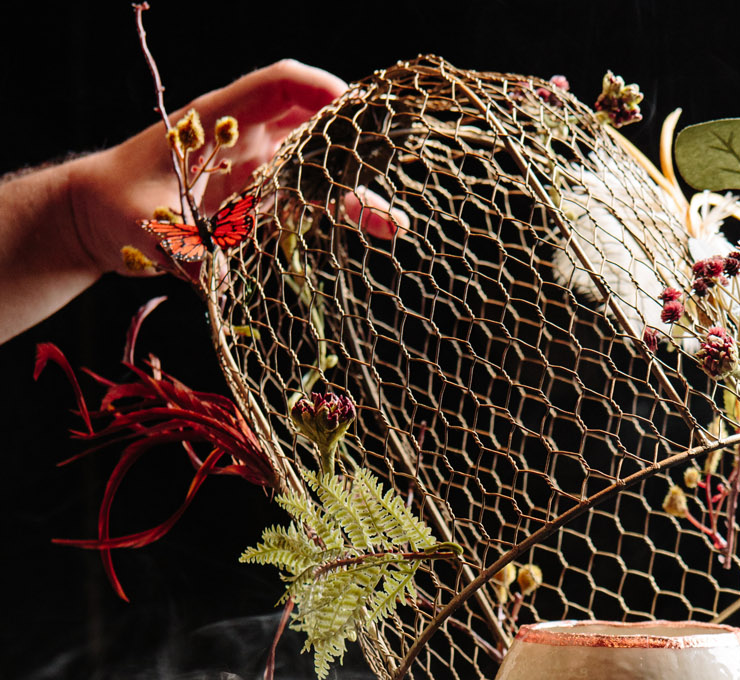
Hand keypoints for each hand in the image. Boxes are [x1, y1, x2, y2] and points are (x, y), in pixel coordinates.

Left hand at [70, 59, 405, 276]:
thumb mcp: (144, 224)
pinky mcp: (257, 203)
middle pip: (310, 128)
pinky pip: (305, 202)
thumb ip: (182, 246)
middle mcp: (244, 140)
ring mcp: (254, 170)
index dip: (318, 91)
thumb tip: (216, 278)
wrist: (95, 216)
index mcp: (218, 123)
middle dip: (352, 146)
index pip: (278, 88)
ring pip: (315, 170)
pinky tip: (370, 229)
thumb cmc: (112, 205)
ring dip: (353, 191)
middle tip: (391, 168)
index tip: (354, 113)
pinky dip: (337, 214)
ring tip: (392, 223)